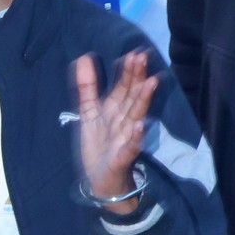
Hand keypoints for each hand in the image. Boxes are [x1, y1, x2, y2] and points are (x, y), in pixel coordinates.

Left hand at [73, 49, 155, 205]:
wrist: (100, 181)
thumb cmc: (98, 145)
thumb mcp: (89, 113)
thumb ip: (88, 86)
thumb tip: (84, 56)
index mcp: (115, 110)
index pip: (124, 87)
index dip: (127, 71)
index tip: (133, 53)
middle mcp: (124, 121)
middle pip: (132, 97)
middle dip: (137, 78)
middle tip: (143, 57)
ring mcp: (126, 138)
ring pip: (136, 116)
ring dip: (143, 100)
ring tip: (151, 83)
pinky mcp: (123, 158)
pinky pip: (131, 147)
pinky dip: (135, 138)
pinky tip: (138, 127)